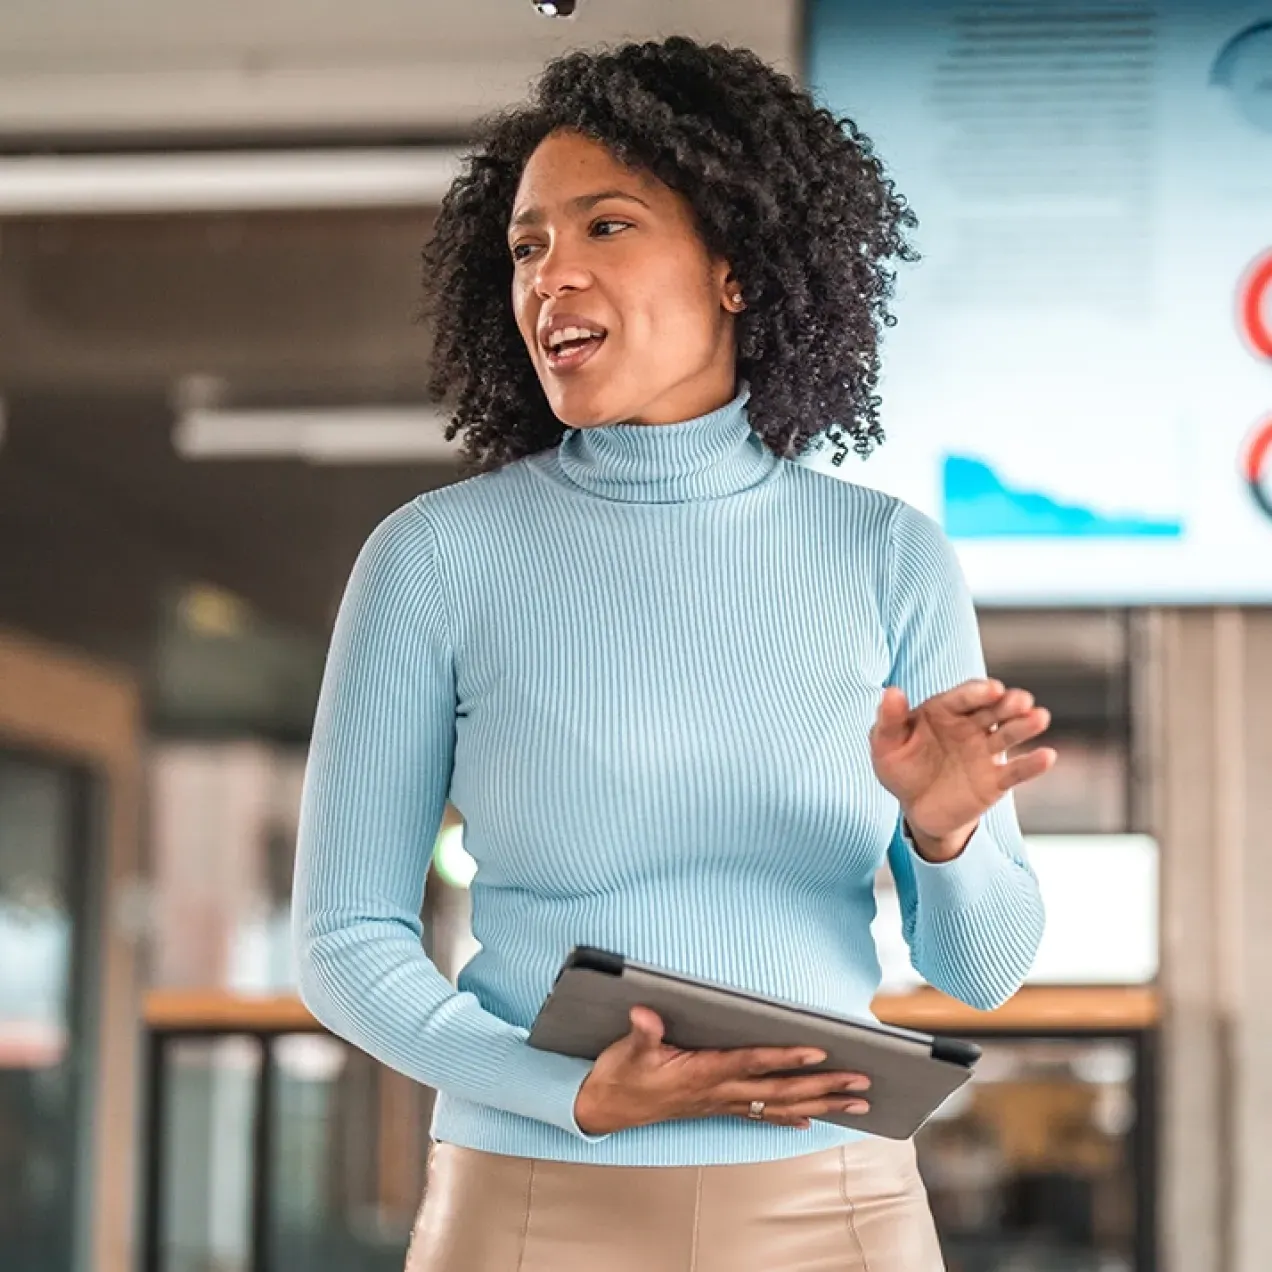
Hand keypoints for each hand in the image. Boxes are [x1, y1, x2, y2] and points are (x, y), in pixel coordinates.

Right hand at [573, 1007, 870, 1134]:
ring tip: (855, 1102)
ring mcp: (719, 1103)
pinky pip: (760, 1114)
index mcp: (701, 1073)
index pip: (752, 1063)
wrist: (604, 1109)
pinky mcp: (716, 1107)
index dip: (785, 1058)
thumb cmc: (619, 1077)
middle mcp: (718, 1092)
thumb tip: (647, 1014)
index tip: (819, 1052)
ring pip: (779, 1105)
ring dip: (820, 1103)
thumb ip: (642, 1033)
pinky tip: (810, 1119)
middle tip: (861, 1083)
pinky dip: (789, 1117)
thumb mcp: (625, 1051)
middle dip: (823, 1085)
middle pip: (779, 1090)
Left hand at [870, 678, 1056, 861]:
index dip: (978, 692)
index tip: (992, 689)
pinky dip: (1032, 764)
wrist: (916, 808)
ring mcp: (985, 751)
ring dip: (1025, 725)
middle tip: (1021, 700)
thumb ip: (889, 719)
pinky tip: (1047, 756)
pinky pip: (1015, 771)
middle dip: (1008, 704)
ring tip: (1039, 717)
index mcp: (944, 710)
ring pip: (1009, 734)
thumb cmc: (901, 767)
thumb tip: (892, 691)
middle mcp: (970, 726)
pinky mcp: (995, 780)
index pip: (964, 696)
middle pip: (993, 710)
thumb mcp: (885, 745)